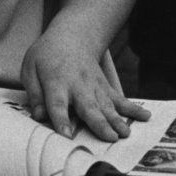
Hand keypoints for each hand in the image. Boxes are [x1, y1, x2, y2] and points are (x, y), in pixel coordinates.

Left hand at [21, 28, 150, 141]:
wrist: (71, 37)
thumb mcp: (30, 69)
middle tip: (109, 138)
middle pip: (89, 107)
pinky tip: (146, 116)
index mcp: (56, 83)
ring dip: (116, 120)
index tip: (66, 135)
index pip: (57, 104)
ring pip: (107, 106)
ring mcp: (95, 86)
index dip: (61, 120)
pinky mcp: (106, 87)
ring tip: (125, 134)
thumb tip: (38, 116)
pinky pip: (120, 99)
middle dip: (99, 123)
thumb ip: (34, 94)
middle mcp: (78, 86)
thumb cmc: (46, 57)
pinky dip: (133, 108)